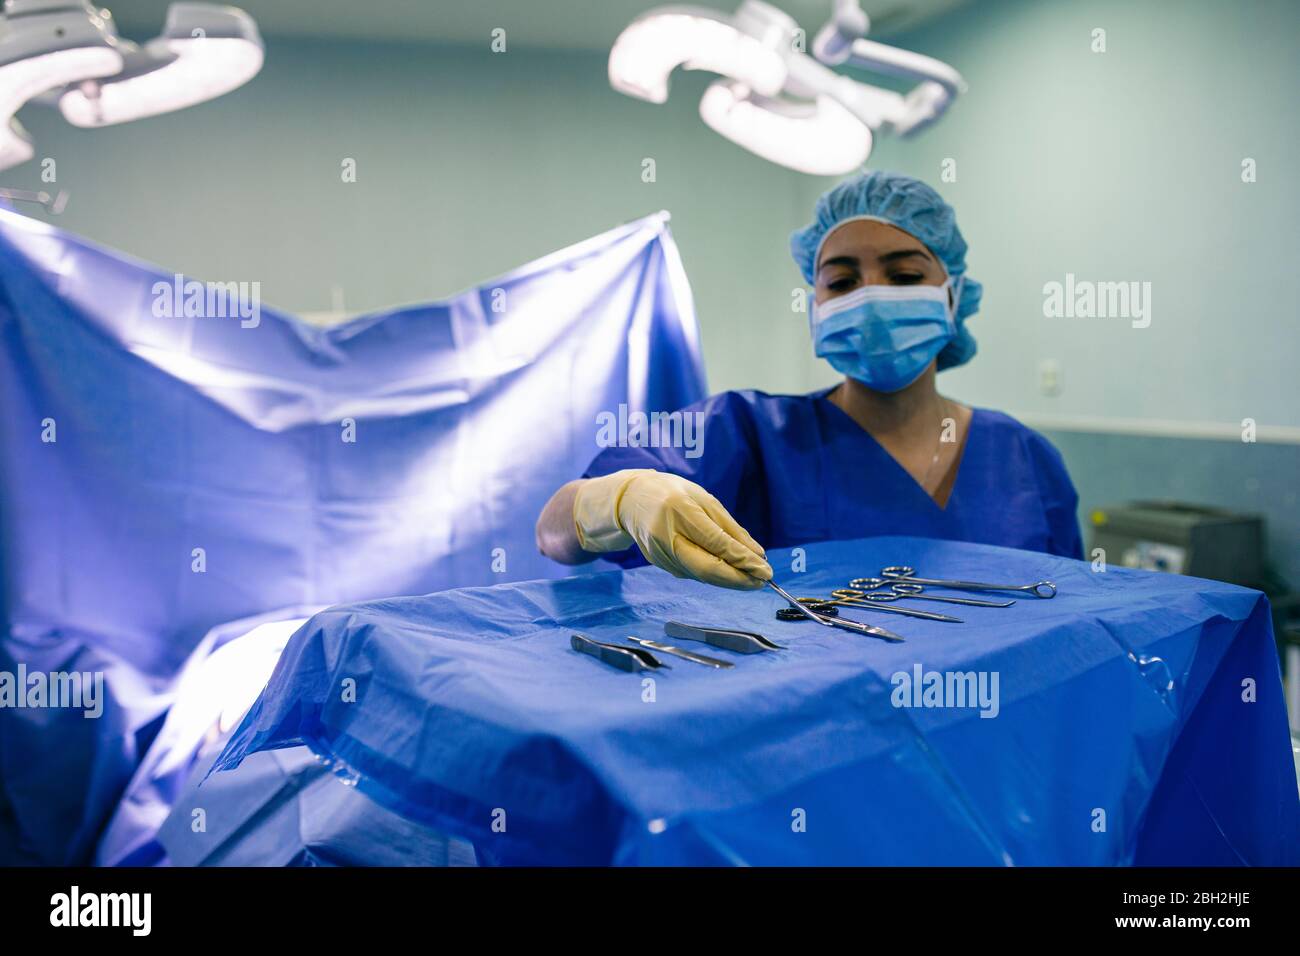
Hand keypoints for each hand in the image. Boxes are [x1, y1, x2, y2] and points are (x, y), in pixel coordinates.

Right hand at [573, 469, 771, 589]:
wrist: (631, 500)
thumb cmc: (673, 493)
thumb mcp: (704, 500)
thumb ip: (730, 528)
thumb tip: (757, 555)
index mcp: (680, 510)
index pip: (716, 543)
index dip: (742, 561)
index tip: (765, 571)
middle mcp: (667, 535)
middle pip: (706, 569)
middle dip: (738, 580)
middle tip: (761, 582)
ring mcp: (659, 553)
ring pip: (700, 575)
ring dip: (728, 580)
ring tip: (750, 578)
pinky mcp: (658, 563)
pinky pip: (691, 572)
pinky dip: (712, 575)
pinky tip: (726, 572)